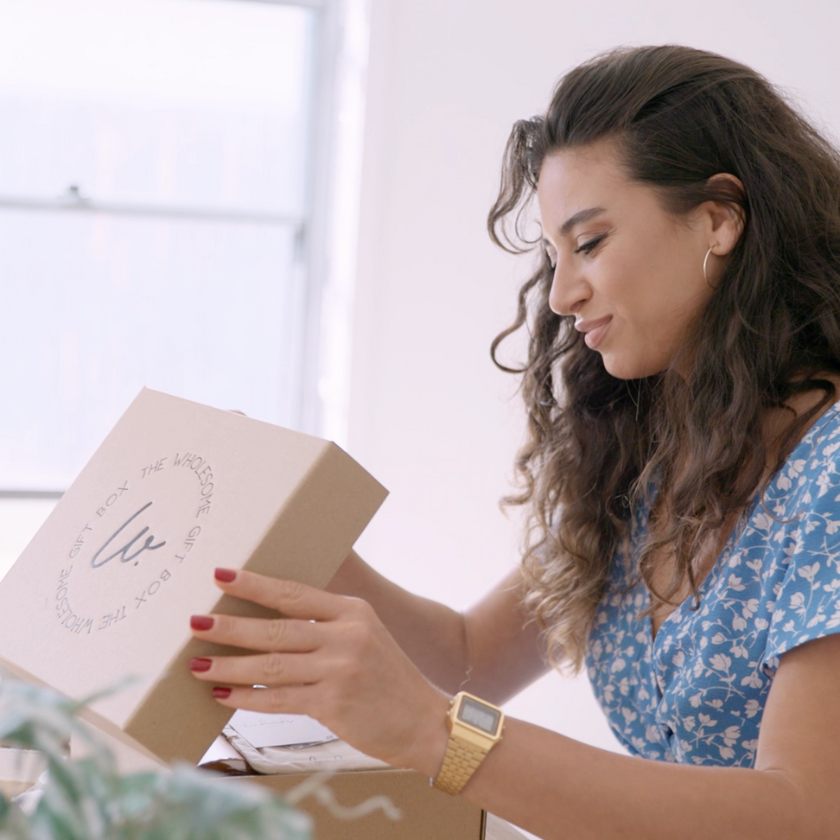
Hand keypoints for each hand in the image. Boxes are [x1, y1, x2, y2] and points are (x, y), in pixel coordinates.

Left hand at [188, 568, 450, 775]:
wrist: (422, 720)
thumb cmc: (386, 676)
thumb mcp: (366, 634)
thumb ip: (326, 623)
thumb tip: (269, 618)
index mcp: (352, 611)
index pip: (294, 593)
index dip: (255, 585)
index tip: (221, 576)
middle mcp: (347, 636)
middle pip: (277, 629)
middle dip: (231, 626)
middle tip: (196, 622)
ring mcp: (340, 670)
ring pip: (272, 665)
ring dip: (230, 665)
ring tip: (198, 663)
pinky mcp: (333, 704)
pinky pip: (279, 699)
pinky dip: (247, 697)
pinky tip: (223, 694)